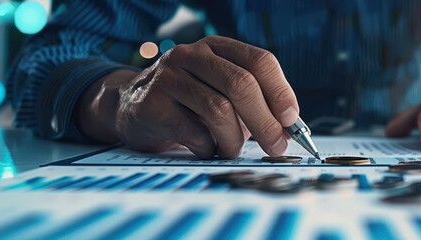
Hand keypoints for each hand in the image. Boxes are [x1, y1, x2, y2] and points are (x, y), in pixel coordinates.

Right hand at [78, 36, 297, 158]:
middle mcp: (192, 55)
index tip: (291, 120)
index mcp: (217, 47)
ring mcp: (169, 76)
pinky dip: (207, 147)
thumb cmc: (187, 104)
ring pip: (219, 110)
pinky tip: (204, 148)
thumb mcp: (221, 93)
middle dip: (265, 121)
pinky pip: (193, 131)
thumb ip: (254, 105)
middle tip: (276, 146)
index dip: (280, 91)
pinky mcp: (151, 102)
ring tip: (231, 150)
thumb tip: (288, 129)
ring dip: (234, 140)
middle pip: (241, 84)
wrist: (129, 107)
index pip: (259, 60)